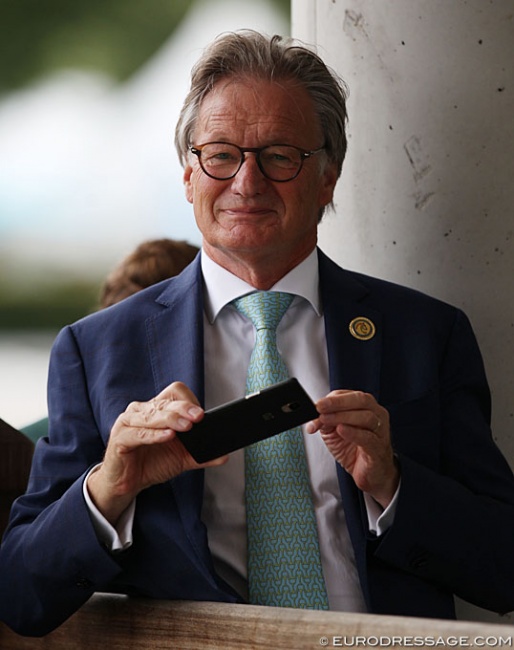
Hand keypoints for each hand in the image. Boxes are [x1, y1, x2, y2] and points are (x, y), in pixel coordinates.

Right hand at [87, 382, 226, 524]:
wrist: (127, 483)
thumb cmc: (152, 463)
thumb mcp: (181, 458)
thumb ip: (201, 455)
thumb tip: (224, 455)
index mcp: (158, 409)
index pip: (174, 392)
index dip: (188, 402)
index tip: (201, 415)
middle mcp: (142, 411)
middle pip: (165, 403)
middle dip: (183, 409)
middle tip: (198, 418)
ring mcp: (128, 423)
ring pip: (151, 415)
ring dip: (170, 419)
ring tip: (186, 427)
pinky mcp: (119, 438)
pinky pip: (136, 433)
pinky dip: (153, 435)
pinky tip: (167, 436)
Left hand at [306, 390, 398, 507]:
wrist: (371, 473)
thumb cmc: (355, 448)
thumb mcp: (334, 432)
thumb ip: (324, 422)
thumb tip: (312, 418)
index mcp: (366, 407)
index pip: (350, 395)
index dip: (332, 399)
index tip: (317, 405)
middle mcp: (376, 415)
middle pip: (361, 401)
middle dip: (338, 402)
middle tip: (320, 407)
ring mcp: (380, 431)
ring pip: (365, 417)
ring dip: (342, 416)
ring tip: (326, 419)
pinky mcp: (378, 448)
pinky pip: (367, 438)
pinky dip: (353, 432)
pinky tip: (341, 430)